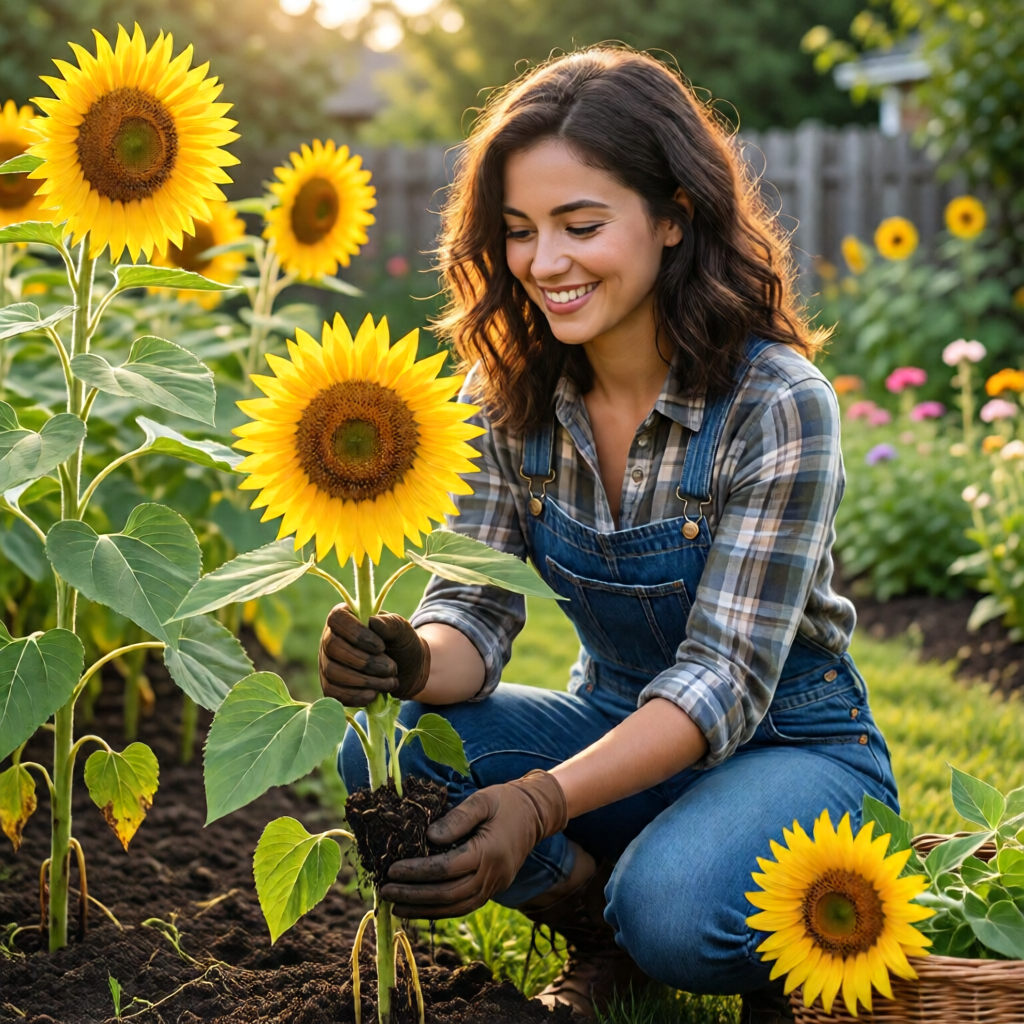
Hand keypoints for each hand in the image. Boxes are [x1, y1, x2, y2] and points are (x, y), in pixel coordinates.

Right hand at [318, 604, 430, 706]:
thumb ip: (390, 624)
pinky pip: (332, 692)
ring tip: (389, 682)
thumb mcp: (402, 630)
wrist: (408, 671)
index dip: (357, 634)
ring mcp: (328, 661)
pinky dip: (355, 696)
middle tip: (391, 668)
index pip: (338, 619)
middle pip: (333, 647)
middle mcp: (331, 637)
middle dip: (365, 662)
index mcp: (347, 616)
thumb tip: (373, 621)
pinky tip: (374, 695)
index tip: (381, 647)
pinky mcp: (330, 684)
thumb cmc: (402, 644)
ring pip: (332, 671)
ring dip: (363, 680)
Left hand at [380, 770, 567, 917]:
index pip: (446, 869)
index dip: (417, 872)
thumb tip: (429, 837)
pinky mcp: (493, 890)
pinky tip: (420, 907)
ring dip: (424, 909)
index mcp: (489, 851)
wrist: (536, 814)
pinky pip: (464, 906)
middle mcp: (493, 875)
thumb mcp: (482, 800)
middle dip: (414, 895)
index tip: (392, 869)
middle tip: (385, 892)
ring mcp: (494, 886)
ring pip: (455, 907)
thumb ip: (457, 818)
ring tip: (395, 907)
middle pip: (448, 894)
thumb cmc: (505, 802)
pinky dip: (440, 910)